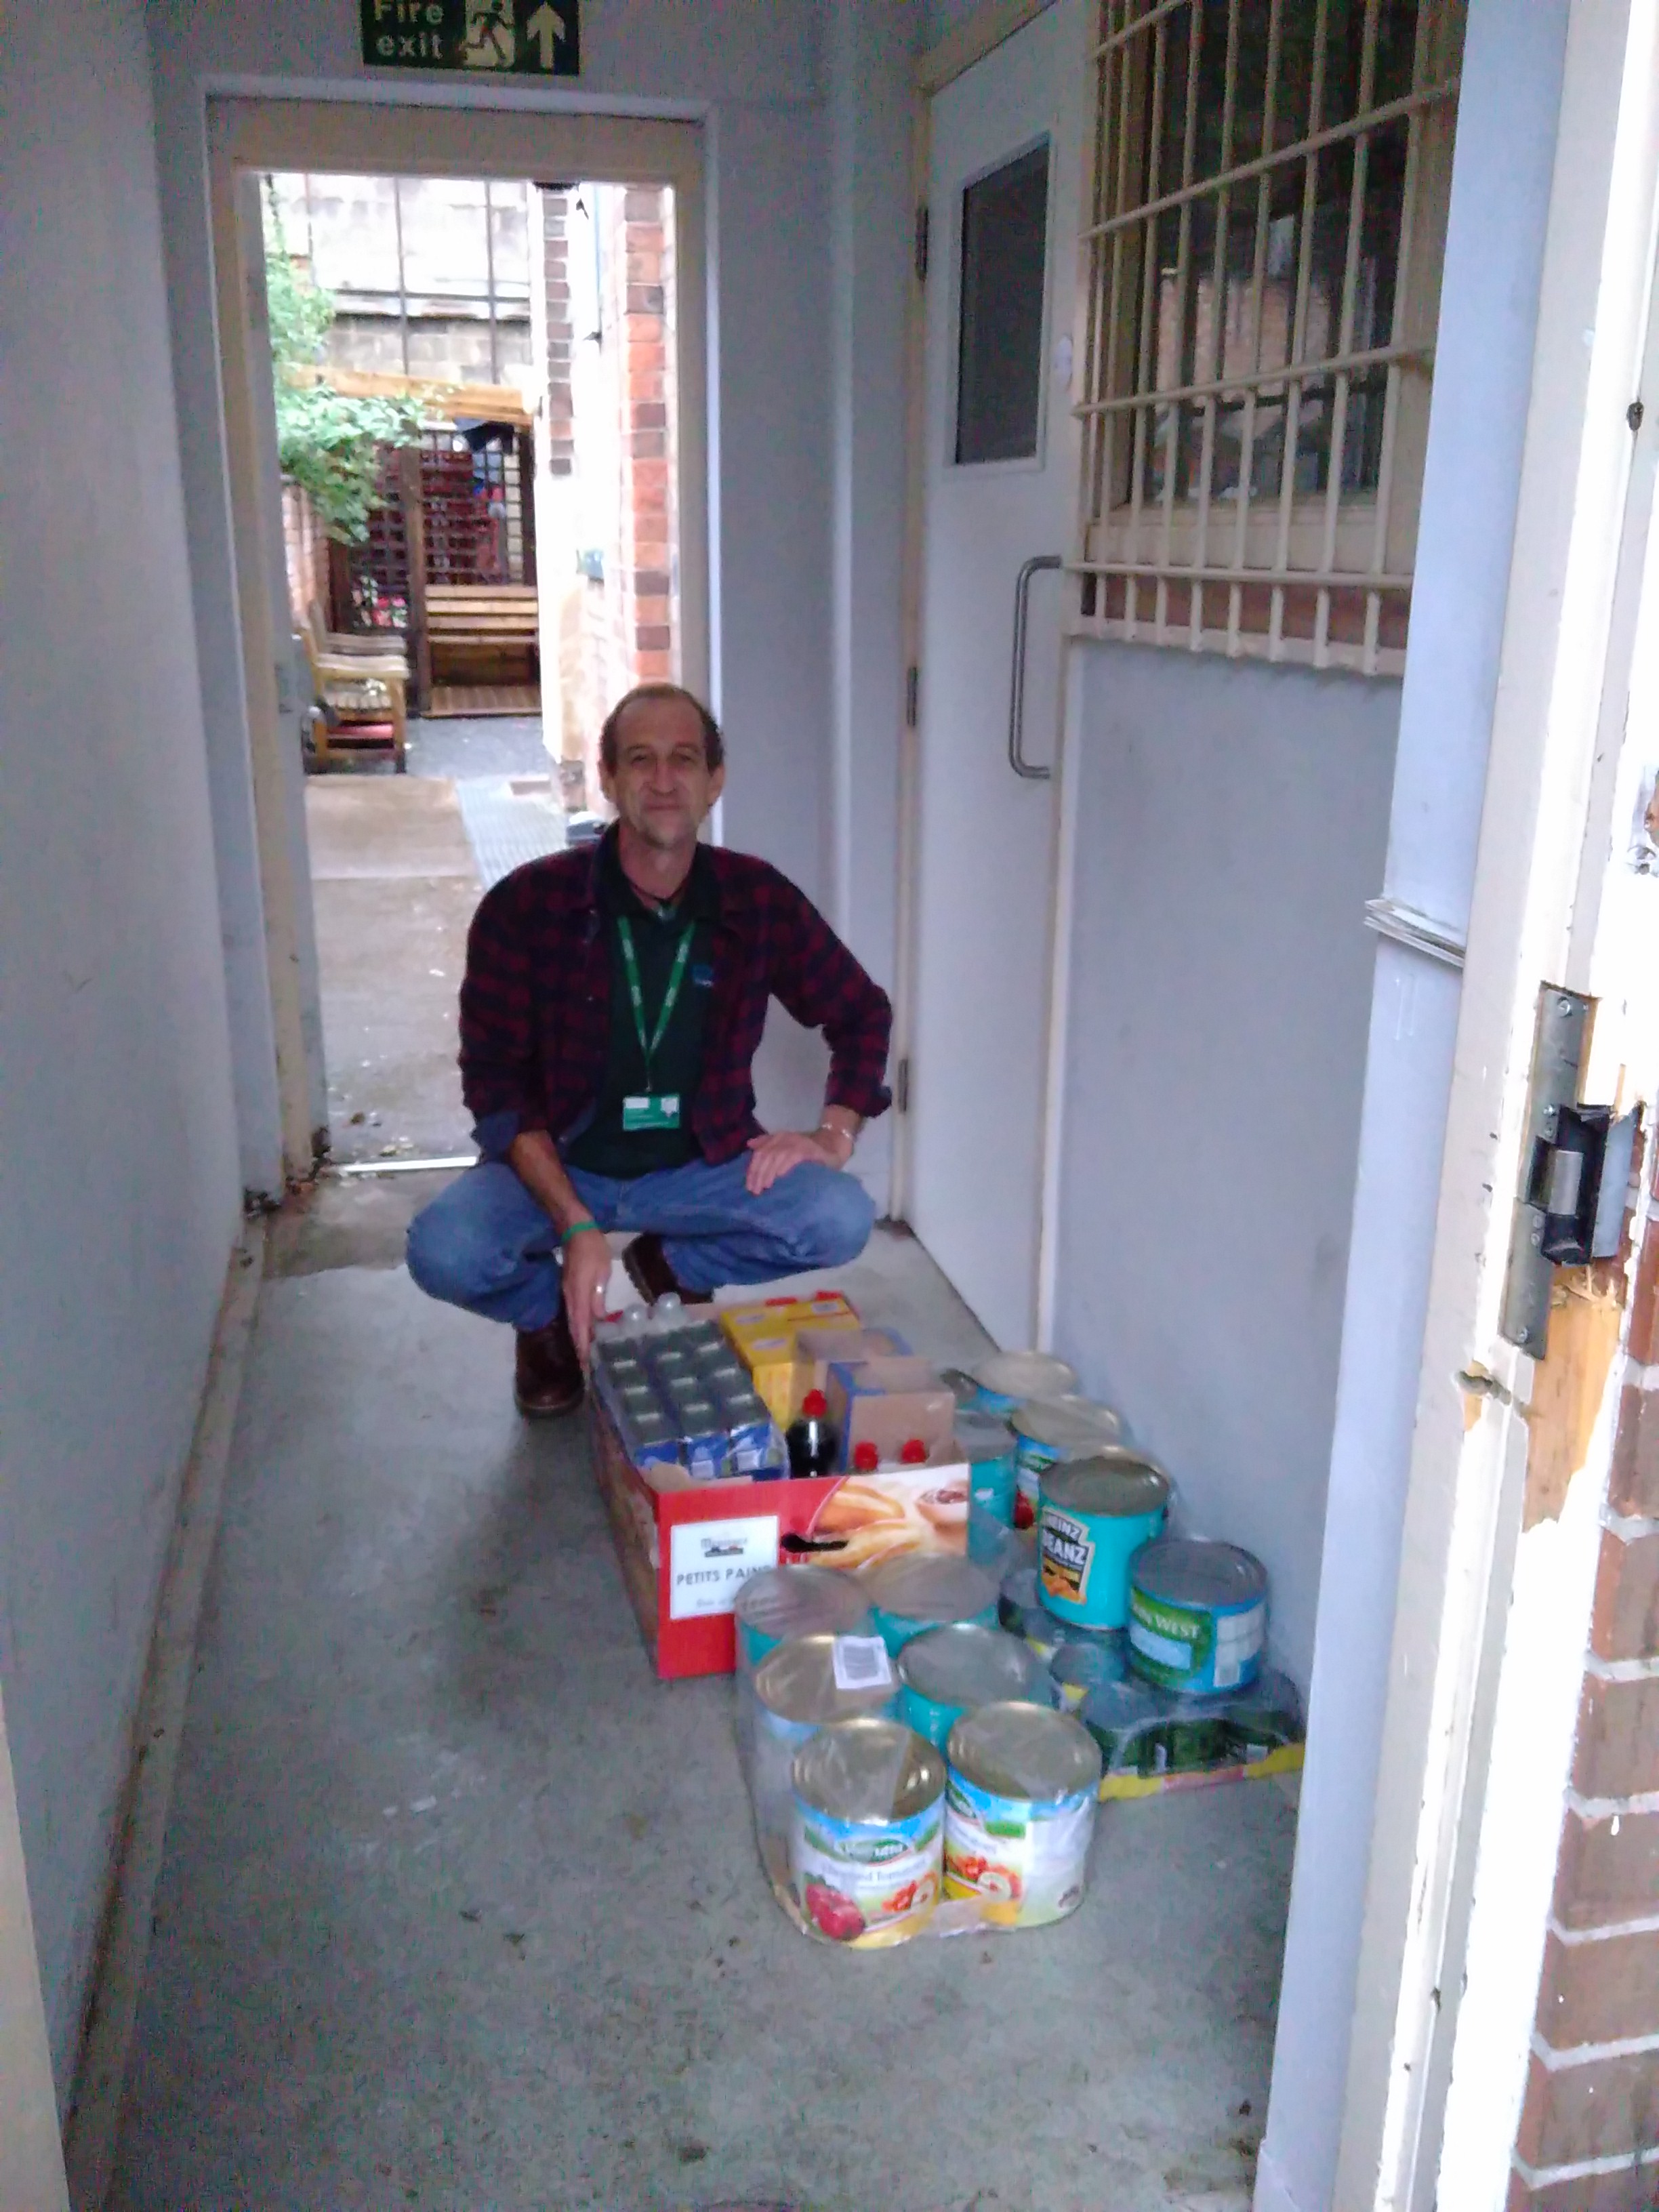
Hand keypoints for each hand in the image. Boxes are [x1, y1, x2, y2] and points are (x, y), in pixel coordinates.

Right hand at [561, 1226, 613, 1365]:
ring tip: (589, 1357)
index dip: (583, 1347)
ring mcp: (568, 1295)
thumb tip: (599, 1319)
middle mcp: (570, 1299)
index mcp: (578, 1296)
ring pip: (574, 1323)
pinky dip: (580, 1328)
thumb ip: (598, 1296)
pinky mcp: (570, 1291)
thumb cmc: (591, 1248)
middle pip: (574, 1330)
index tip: (587, 1365)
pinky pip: (575, 1314)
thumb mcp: (601, 1271)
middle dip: (581, 1350)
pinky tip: (588, 1334)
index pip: (580, 1328)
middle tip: (589, 1369)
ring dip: (580, 1340)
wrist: (574, 1229)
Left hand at [745, 1127, 846, 1195]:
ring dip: (768, 1172)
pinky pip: (792, 1156)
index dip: (752, 1169)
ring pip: (775, 1156)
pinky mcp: (808, 1148)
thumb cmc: (808, 1151)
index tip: (749, 1186)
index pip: (759, 1153)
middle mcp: (784, 1138)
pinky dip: (784, 1166)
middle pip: (765, 1155)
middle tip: (755, 1191)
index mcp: (777, 1138)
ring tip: (765, 1187)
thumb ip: (769, 1146)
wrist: (833, 1144)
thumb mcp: (786, 1147)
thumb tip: (750, 1144)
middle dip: (758, 1173)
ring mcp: (796, 1142)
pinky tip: (779, 1177)